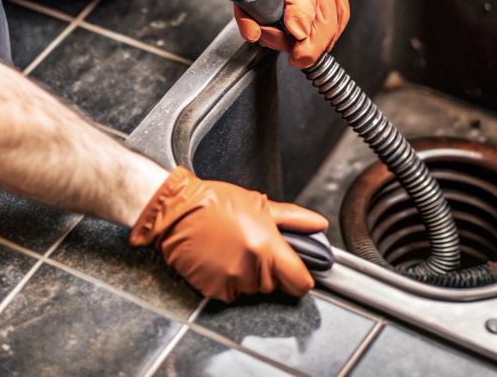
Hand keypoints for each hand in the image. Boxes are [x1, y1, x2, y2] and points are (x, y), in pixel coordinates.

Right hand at [129, 166, 328, 301]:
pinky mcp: (214, 290)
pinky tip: (220, 258)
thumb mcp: (259, 205)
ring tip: (234, 249)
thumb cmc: (215, 203)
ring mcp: (232, 282)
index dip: (302, 276)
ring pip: (254, 289)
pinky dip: (229, 280)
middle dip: (271, 270)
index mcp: (268, 248)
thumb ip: (294, 219)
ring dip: (249, 275)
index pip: (301, 282)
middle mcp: (252, 270)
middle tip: (254, 245)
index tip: (297, 269)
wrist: (177, 211)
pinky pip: (232, 292)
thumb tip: (318, 225)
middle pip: (277, 285)